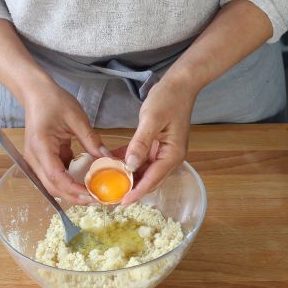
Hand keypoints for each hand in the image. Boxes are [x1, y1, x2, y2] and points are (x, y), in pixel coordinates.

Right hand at [22, 81, 110, 203]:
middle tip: (98, 199)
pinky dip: (70, 181)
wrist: (35, 93)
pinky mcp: (42, 159)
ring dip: (73, 192)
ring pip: (53, 185)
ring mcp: (36, 160)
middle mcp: (34, 158)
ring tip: (94, 193)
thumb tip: (108, 159)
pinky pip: (56, 176)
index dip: (74, 189)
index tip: (93, 195)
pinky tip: (87, 181)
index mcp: (41, 146)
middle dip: (75, 197)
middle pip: (53, 187)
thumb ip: (92, 140)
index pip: (56, 176)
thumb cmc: (53, 101)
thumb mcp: (76, 118)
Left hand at [121, 79, 194, 204]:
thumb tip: (129, 166)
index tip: (122, 202)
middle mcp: (169, 158)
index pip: (153, 179)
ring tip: (108, 183)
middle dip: (131, 189)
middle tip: (110, 197)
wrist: (179, 85)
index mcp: (172, 155)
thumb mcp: (151, 120)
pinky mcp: (156, 146)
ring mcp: (163, 152)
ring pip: (143, 171)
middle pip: (149, 180)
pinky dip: (127, 162)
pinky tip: (112, 163)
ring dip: (127, 176)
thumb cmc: (168, 99)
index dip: (137, 192)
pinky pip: (140, 159)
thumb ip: (140, 143)